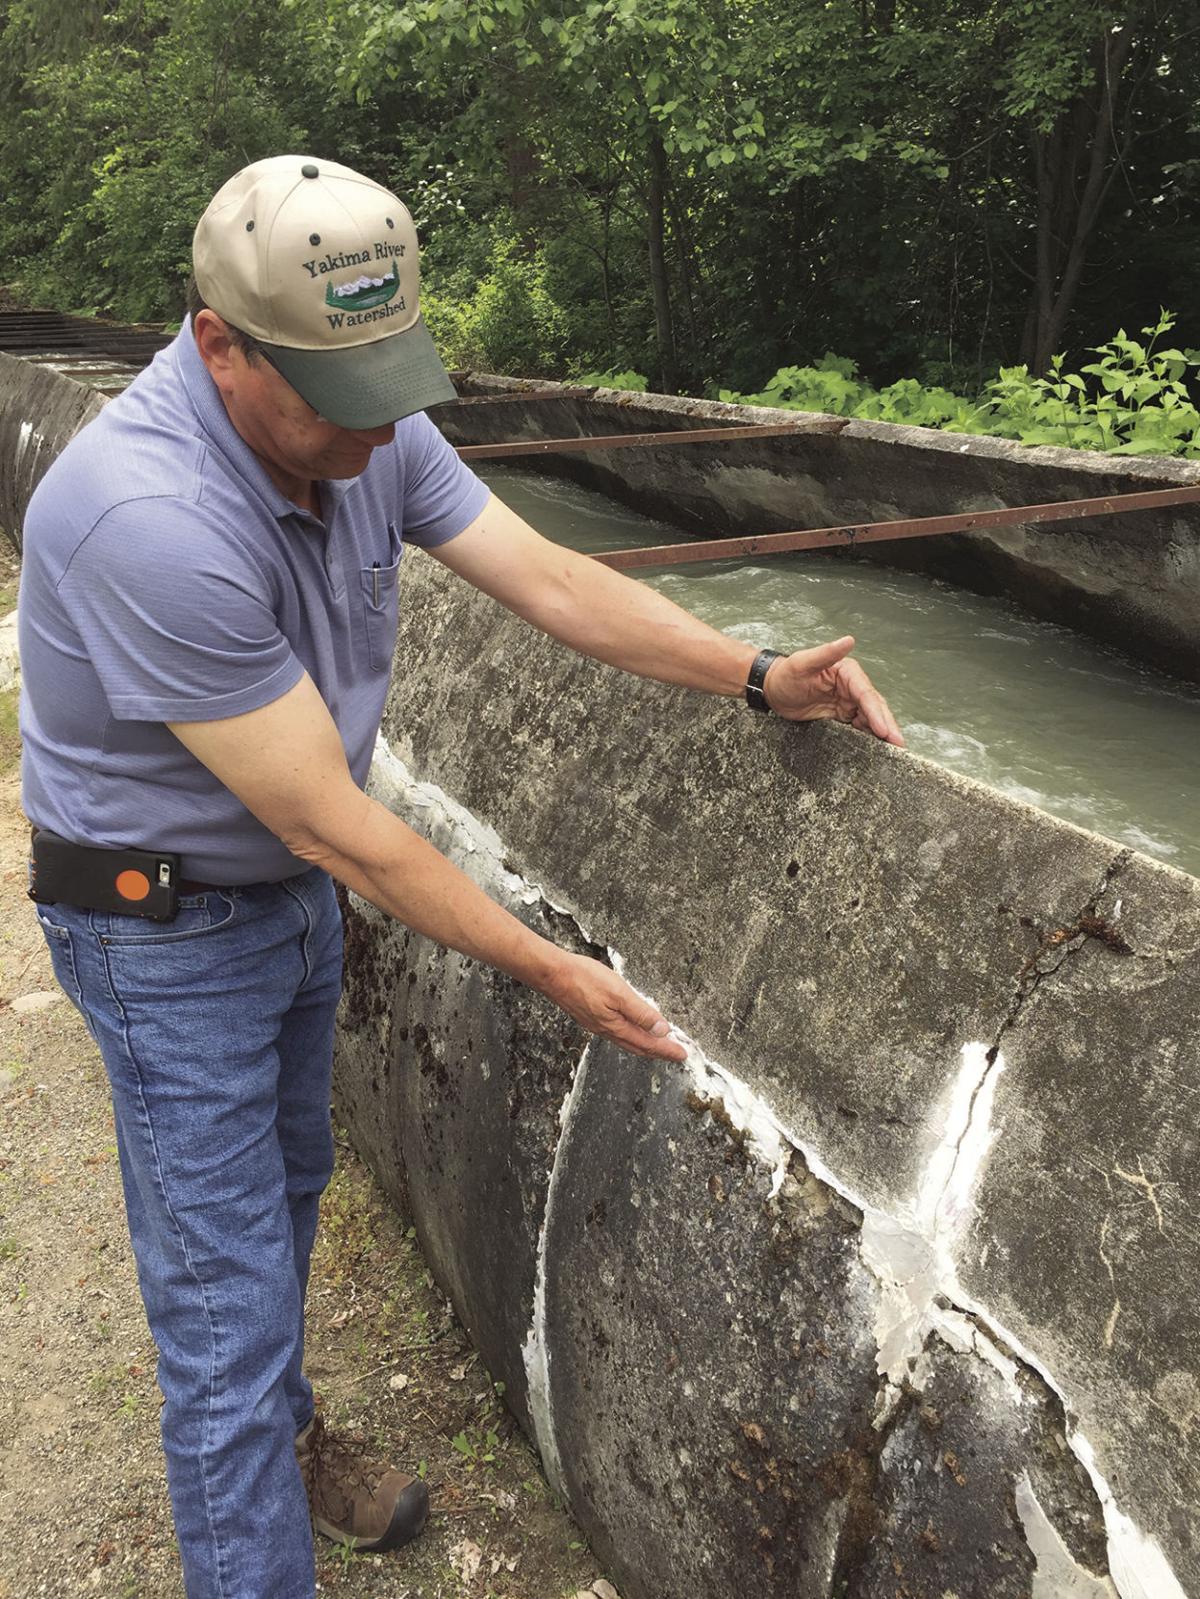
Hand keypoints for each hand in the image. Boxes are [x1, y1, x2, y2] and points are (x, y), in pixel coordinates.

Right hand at [540, 952, 687, 1061]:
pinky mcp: (591, 1017)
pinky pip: (617, 1033)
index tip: (682, 1055)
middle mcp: (607, 1030)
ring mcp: (598, 1025)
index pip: (648, 1043)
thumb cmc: (583, 979)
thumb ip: (641, 1013)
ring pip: (627, 1041)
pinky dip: (631, 1036)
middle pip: (639, 1046)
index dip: (667, 1050)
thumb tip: (662, 1030)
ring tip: (658, 1045)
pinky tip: (631, 1029)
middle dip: (658, 1052)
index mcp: (616, 1026)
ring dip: (645, 1045)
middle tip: (674, 1054)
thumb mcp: (619, 993)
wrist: (552, 974)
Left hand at [763, 636, 903, 745]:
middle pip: (874, 707)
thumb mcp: (803, 662)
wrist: (772, 689)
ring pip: (870, 718)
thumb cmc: (785, 673)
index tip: (884, 729)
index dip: (877, 712)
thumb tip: (849, 640)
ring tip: (894, 750)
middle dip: (887, 725)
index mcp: (847, 672)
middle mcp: (852, 686)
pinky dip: (869, 736)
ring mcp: (848, 702)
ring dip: (882, 732)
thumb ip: (826, 653)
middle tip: (898, 744)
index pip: (866, 693)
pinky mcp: (841, 715)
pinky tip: (876, 748)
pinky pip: (859, 726)